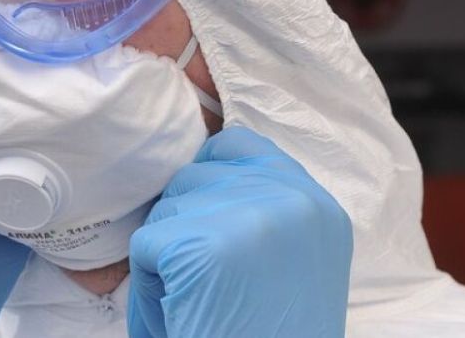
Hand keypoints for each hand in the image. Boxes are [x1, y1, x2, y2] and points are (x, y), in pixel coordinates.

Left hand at [128, 127, 352, 336]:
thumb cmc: (269, 336)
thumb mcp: (289, 262)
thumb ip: (260, 210)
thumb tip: (202, 159)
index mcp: (318, 206)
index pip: (239, 145)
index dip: (209, 177)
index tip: (204, 218)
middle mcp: (291, 201)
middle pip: (195, 176)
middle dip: (185, 224)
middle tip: (206, 284)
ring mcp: (246, 218)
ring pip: (167, 210)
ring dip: (167, 254)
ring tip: (200, 301)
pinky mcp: (199, 246)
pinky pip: (145, 245)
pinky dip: (150, 285)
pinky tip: (184, 314)